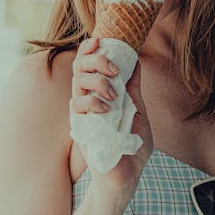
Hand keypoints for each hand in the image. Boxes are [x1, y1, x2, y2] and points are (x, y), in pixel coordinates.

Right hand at [70, 37, 152, 195]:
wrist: (127, 175)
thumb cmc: (132, 146)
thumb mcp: (138, 110)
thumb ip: (133, 88)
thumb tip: (135, 62)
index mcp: (101, 92)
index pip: (89, 63)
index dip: (90, 48)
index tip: (101, 40)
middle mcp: (89, 99)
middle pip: (79, 66)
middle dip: (96, 60)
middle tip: (114, 69)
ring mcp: (83, 112)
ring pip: (77, 82)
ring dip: (98, 81)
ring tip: (114, 94)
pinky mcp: (80, 126)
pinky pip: (77, 104)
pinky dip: (93, 102)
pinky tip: (107, 110)